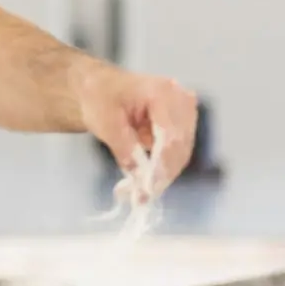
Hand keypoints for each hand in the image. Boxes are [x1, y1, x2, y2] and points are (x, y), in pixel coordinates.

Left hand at [76, 64, 198, 193]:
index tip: (148, 188)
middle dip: (160, 176)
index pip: (171, 135)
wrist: (101, 87)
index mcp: (163, 92)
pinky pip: (174, 157)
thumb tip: (138, 175)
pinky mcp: (181, 130)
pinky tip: (140, 186)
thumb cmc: (100, 96)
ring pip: (180, 156)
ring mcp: (184, 116)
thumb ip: (122, 147)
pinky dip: (159, 172)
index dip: (161, 164)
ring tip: (136, 196)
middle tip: (139, 198)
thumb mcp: (104, 121)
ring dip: (160, 178)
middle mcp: (181, 102)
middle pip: (180, 148)